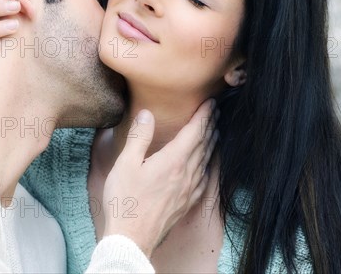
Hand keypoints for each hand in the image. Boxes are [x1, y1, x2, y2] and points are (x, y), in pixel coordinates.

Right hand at [101, 99, 217, 257]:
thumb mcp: (125, 164)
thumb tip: (146, 114)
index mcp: (173, 161)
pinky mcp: (187, 202)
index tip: (211, 103)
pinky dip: (208, 165)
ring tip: (214, 132)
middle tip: (215, 112)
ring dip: (211, 143)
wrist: (131, 238)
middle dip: (211, 126)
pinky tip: (206, 165)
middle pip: (204, 144)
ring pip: (206, 160)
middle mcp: (186, 174)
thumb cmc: (126, 200)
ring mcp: (189, 190)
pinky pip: (204, 178)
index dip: (204, 115)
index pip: (195, 131)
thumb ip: (139, 137)